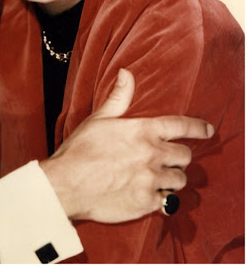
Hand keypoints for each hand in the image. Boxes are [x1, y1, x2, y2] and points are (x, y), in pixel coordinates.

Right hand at [39, 69, 212, 222]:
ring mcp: (151, 180)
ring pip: (180, 180)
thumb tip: (126, 73)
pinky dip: (163, 199)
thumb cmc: (80, 150)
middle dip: (178, 156)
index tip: (208, 130)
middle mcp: (152, 154)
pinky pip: (169, 202)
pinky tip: (151, 195)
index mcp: (143, 131)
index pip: (181, 126)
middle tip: (167, 158)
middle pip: (185, 156)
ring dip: (172, 178)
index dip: (198, 128)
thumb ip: (119, 97)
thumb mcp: (99, 119)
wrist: (67, 184)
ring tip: (159, 177)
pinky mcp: (147, 203)